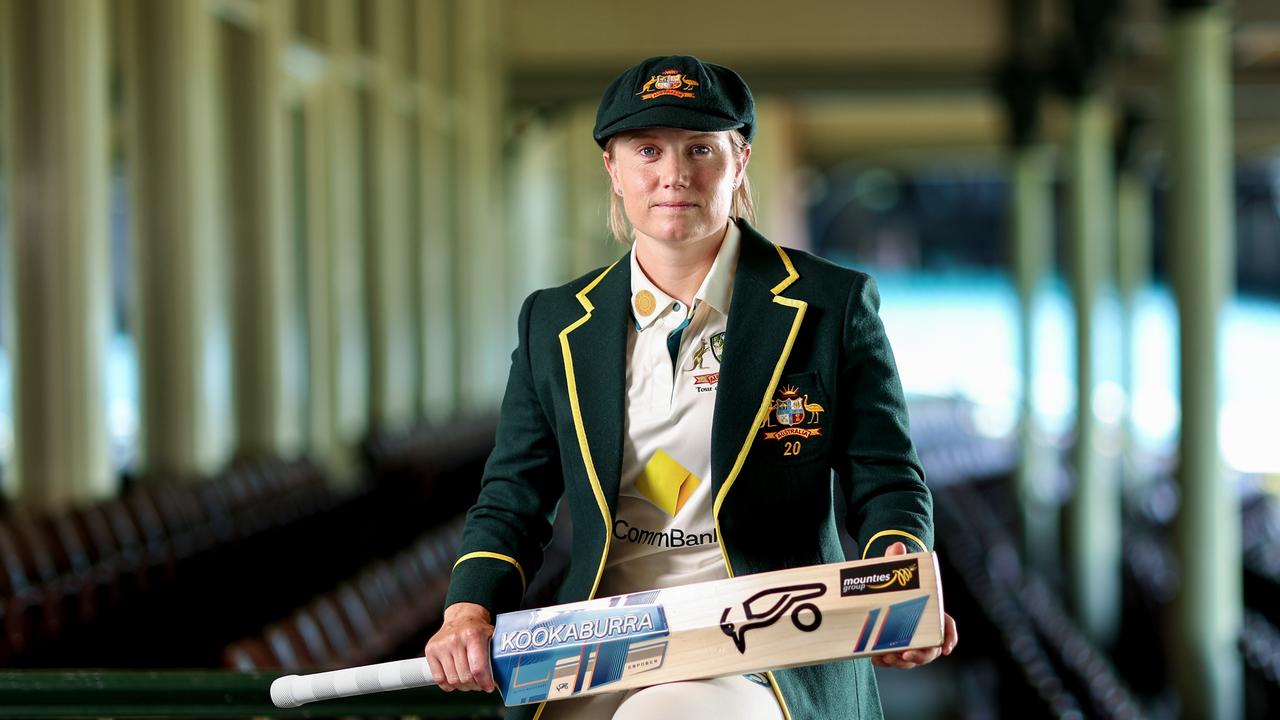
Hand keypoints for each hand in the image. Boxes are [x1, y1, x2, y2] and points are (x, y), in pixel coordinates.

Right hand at [424, 602, 495, 691]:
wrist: (461, 617)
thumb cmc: (478, 629)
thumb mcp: (491, 636)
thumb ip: (496, 654)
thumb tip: (506, 676)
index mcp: (473, 635)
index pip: (478, 668)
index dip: (484, 682)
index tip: (488, 687)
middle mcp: (455, 639)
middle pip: (465, 677)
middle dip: (475, 685)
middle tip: (480, 684)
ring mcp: (441, 645)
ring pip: (453, 680)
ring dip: (463, 686)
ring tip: (469, 682)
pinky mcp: (430, 650)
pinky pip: (439, 679)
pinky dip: (449, 685)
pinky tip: (456, 681)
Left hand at [869, 541, 958, 669]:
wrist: (879, 590)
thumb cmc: (894, 582)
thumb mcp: (895, 570)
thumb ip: (897, 559)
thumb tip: (898, 547)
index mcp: (931, 612)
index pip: (947, 628)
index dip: (949, 639)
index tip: (946, 649)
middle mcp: (924, 630)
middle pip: (929, 650)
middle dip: (920, 656)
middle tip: (904, 654)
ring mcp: (910, 640)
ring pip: (911, 658)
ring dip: (900, 661)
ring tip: (885, 657)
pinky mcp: (895, 646)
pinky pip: (894, 658)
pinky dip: (885, 660)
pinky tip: (875, 658)